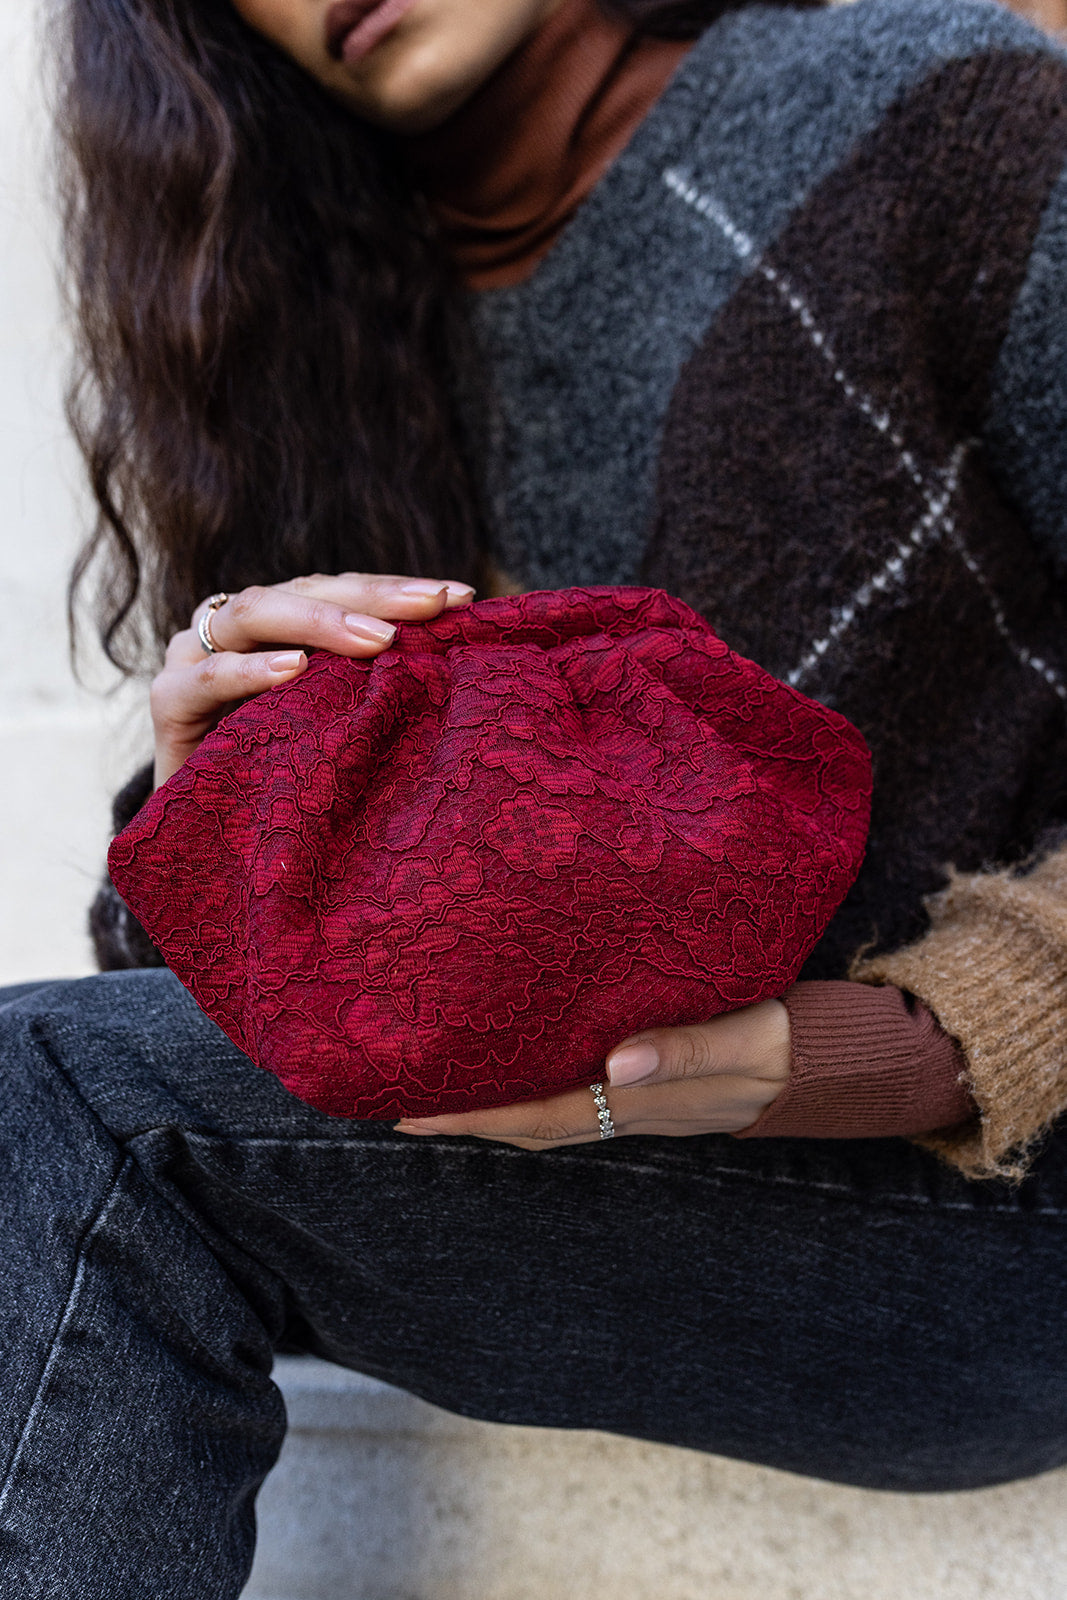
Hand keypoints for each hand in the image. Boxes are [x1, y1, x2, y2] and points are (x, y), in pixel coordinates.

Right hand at [151, 571, 473, 786]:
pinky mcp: (168, 703)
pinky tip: (293, 670)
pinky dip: (249, 670)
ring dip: (319, 621)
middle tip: (430, 607)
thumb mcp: (334, 727)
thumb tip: (460, 659)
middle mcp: (236, 630)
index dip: (396, 588)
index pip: (340, 589)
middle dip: (371, 596)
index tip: (461, 596)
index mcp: (280, 626)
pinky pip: (207, 678)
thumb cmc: (285, 782)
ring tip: (376, 639)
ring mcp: (195, 659)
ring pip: (254, 615)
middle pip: (303, 589)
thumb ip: (371, 687)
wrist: (210, 849)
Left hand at [395, 998, 791, 1148]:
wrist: (833, 1068)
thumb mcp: (749, 1041)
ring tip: (438, 1091)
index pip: (541, 1112)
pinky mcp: (647, 1086)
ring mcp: (637, 1102)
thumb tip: (616, 1063)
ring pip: (548, 1113)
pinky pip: (573, 1096)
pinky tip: (513, 1068)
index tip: (412, 1114)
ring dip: (493, 1107)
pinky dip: (531, 1090)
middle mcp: (630, 1107)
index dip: (475, 1115)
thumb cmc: (790, 1046)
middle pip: (531, 1122)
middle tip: (398, 1107)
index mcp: (643, 1099)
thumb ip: (688, 1051)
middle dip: (465, 1119)